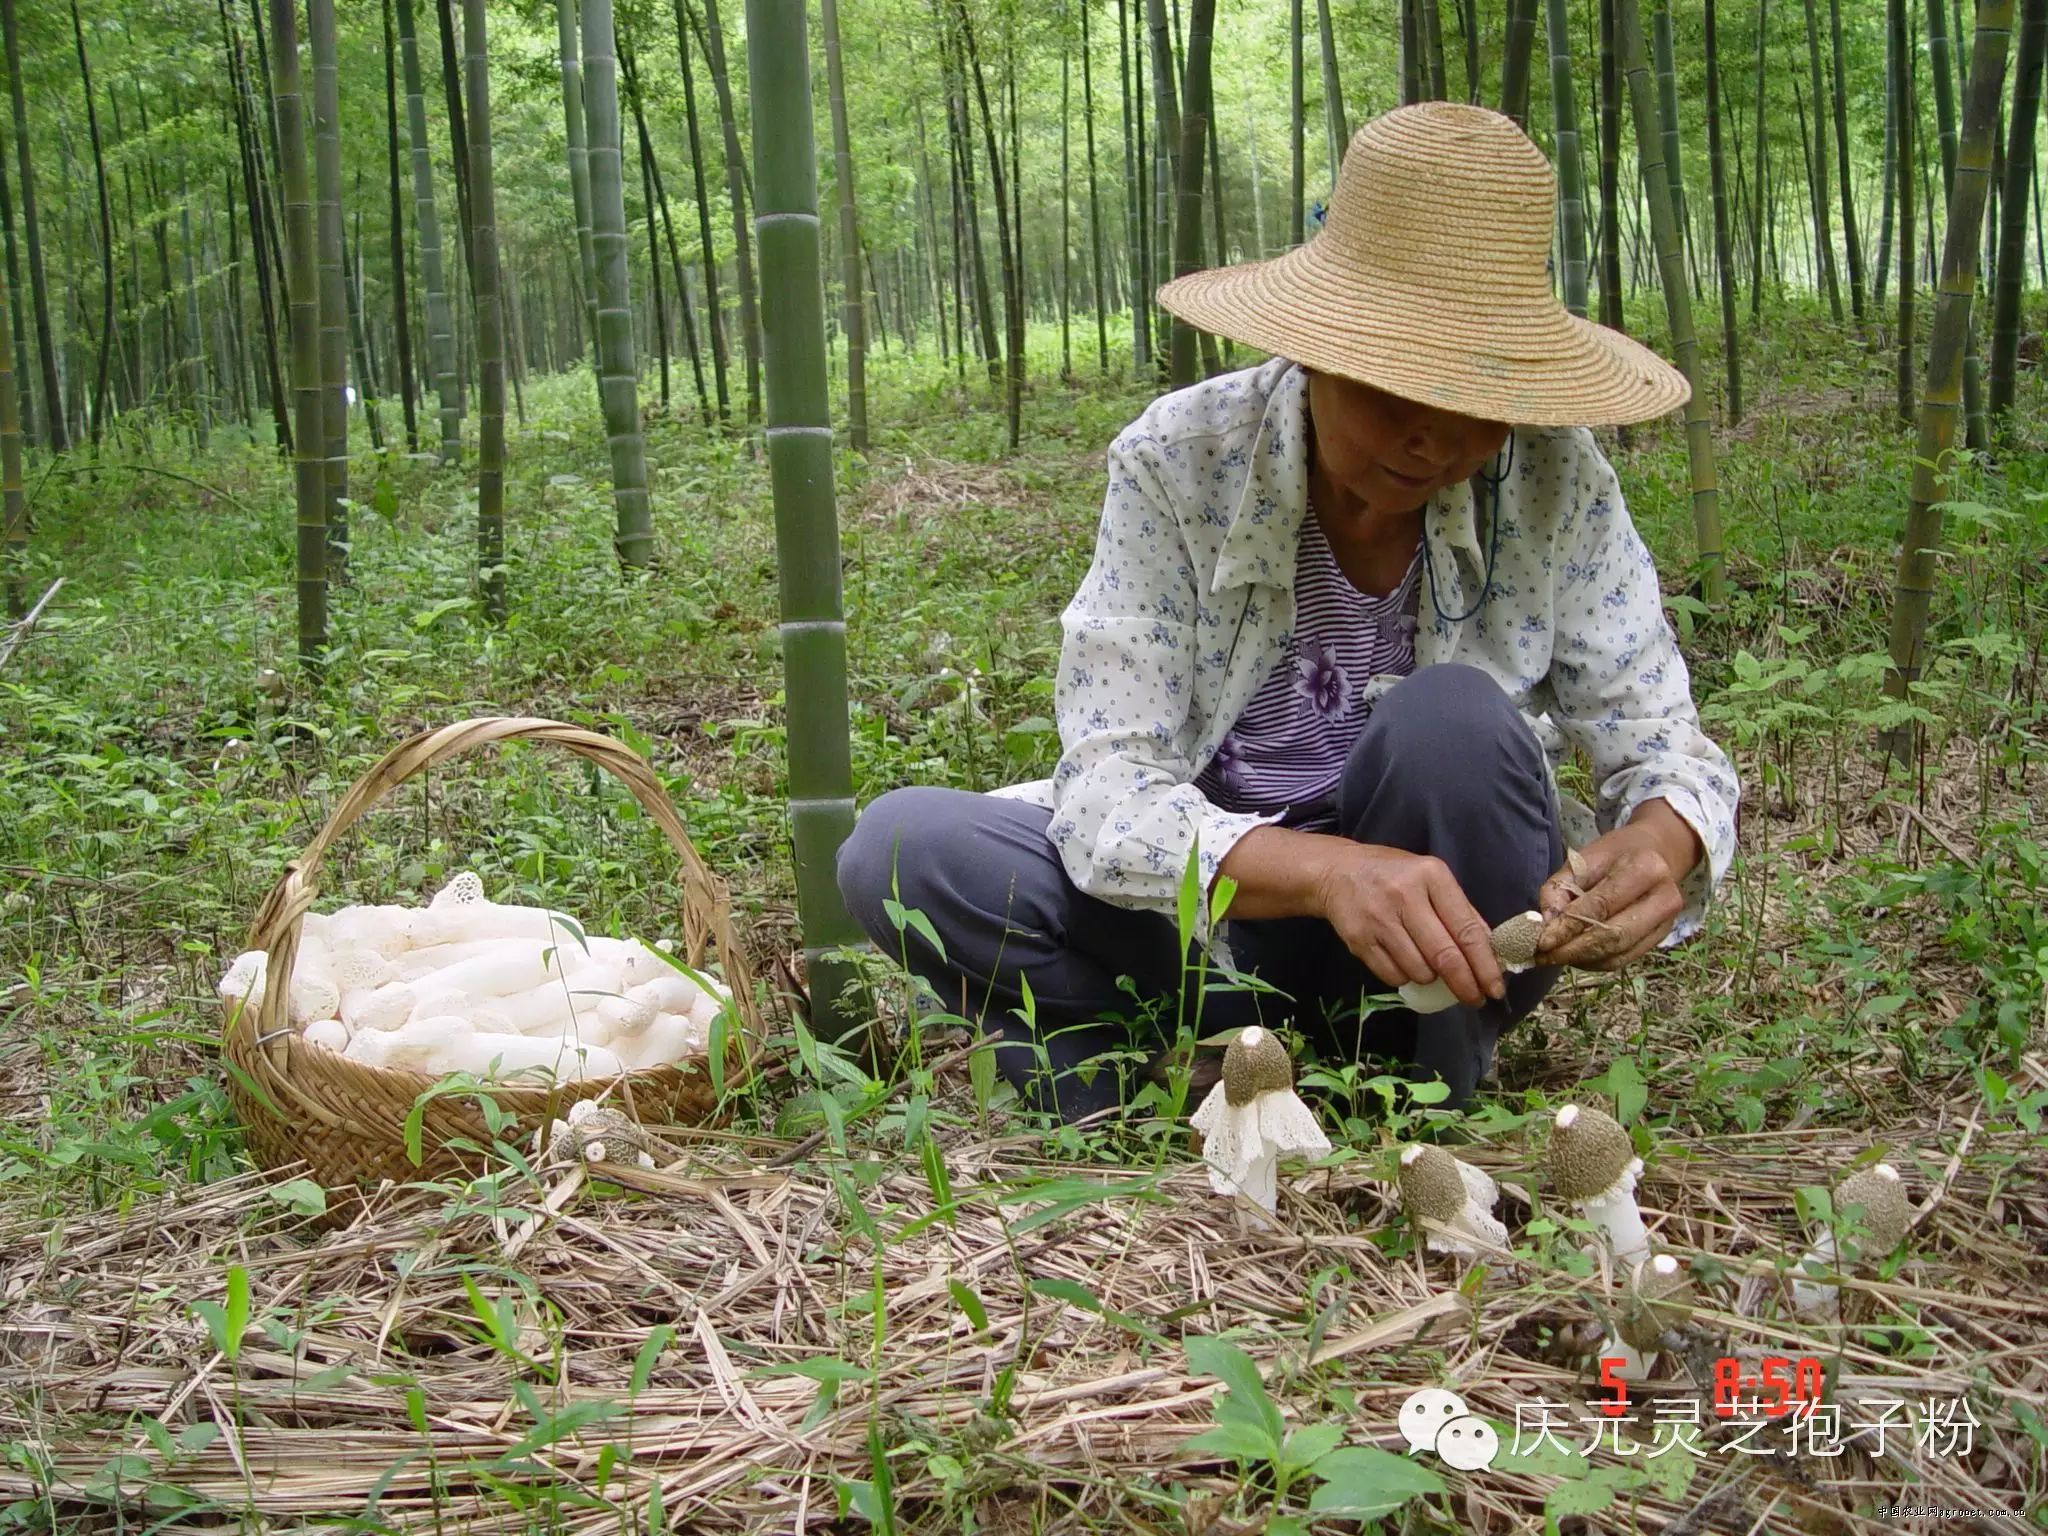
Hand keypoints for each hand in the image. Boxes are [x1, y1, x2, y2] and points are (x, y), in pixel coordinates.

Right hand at [1312, 844, 1505, 1007]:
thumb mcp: (1432, 879)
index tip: (1495, 988)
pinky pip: (1393, 976)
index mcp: (1432, 877)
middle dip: (1465, 985)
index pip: (1466, 930)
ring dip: (1431, 979)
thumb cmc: (1395, 875)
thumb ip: (1461, 911)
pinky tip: (1405, 964)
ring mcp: (1379, 919)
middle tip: (1475, 999)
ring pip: (1419, 971)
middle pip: (1444, 955)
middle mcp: (1405, 896)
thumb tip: (1490, 951)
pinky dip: (1406, 978)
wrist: (1337, 872)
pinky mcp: (1359, 939)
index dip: (1484, 965)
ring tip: (1430, 968)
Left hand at [1536, 801, 1701, 970]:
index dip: (1569, 927)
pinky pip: (1624, 959)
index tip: (1541, 942)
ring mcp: (1666, 922)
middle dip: (1573, 950)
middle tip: (1543, 956)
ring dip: (1582, 960)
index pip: (1601, 905)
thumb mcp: (1582, 860)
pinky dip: (1595, 962)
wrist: (1657, 854)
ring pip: (1619, 953)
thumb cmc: (1615, 855)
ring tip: (1553, 956)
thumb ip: (1559, 888)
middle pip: (1613, 935)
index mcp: (1645, 869)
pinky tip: (1575, 956)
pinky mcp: (1661, 938)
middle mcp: (1663, 898)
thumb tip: (1545, 925)